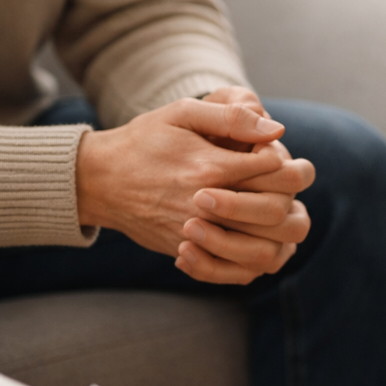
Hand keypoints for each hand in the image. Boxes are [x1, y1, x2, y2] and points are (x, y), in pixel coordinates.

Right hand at [75, 94, 314, 283]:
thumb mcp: (181, 114)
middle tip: (280, 185)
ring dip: (276, 231)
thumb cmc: (144, 141)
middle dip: (286, 195)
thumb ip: (229, 118)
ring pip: (262, 248)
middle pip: (276, 211)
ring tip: (270, 212)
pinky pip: (236, 272)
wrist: (99, 180)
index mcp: (210, 167)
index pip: (275, 170)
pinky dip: (253, 260)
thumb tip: (275, 130)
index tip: (273, 157)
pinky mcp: (188, 253)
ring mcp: (197, 235)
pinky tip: (252, 238)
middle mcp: (206, 206)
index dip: (284, 162)